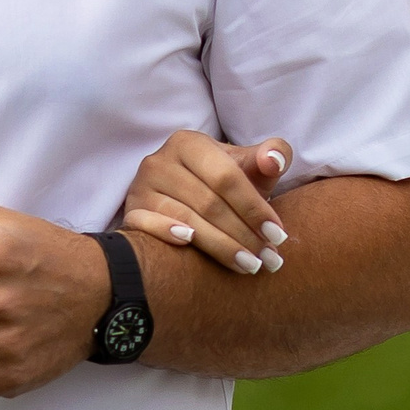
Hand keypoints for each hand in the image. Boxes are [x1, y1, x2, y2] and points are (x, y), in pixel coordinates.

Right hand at [120, 129, 292, 274]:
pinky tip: (192, 249)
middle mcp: (160, 160)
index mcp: (189, 143)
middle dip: (243, 234)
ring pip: (185, 219)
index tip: (278, 235)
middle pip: (208, 203)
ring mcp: (141, 186)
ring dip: (221, 246)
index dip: (254, 207)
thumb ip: (269, 157)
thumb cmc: (224, 184)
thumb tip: (274, 160)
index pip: (227, 177)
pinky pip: (147, 226)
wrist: (184, 196)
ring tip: (250, 265)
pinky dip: (167, 235)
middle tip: (269, 260)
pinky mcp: (130, 211)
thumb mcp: (247, 167)